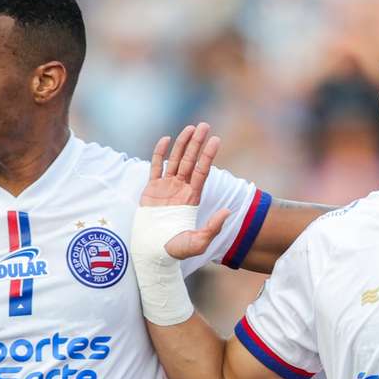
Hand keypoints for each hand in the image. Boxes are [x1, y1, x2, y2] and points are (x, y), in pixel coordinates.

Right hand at [142, 123, 230, 258]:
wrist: (153, 252)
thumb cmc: (175, 250)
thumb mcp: (198, 241)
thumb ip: (213, 227)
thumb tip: (228, 211)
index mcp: (192, 198)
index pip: (202, 171)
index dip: (209, 155)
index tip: (216, 139)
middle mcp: (181, 189)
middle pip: (190, 160)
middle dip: (197, 143)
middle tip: (204, 125)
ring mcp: (166, 187)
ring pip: (175, 160)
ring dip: (182, 144)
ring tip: (190, 128)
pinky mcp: (151, 189)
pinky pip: (155, 167)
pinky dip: (159, 153)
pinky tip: (165, 139)